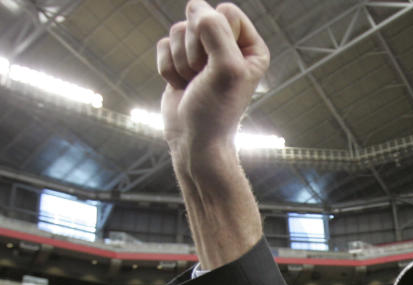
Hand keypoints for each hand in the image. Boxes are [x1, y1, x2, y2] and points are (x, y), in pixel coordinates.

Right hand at [156, 1, 269, 267]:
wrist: (194, 143)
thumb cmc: (216, 111)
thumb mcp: (226, 69)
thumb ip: (216, 32)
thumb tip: (197, 8)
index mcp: (250, 46)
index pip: (226, 11)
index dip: (215, 37)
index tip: (218, 67)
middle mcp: (229, 46)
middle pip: (198, 16)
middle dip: (194, 49)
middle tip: (204, 78)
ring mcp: (203, 53)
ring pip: (177, 30)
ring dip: (181, 61)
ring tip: (194, 84)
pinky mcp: (180, 61)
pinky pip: (162, 45)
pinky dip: (167, 68)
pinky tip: (181, 86)